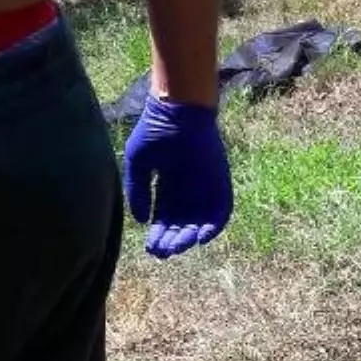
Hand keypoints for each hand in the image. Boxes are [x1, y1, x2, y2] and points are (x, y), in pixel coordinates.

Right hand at [123, 94, 232, 258]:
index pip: (165, 217)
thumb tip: (141, 221)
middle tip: (163, 252)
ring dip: (191, 236)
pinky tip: (202, 237)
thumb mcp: (139, 164)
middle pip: (183, 222)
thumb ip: (138, 192)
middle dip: (173, 239)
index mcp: (167, 184)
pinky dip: (215, 224)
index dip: (159, 234)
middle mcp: (187, 188)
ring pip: (201, 219)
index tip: (151, 248)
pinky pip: (222, 207)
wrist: (177, 109)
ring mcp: (205, 184)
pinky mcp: (219, 179)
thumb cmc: (155, 130)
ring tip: (179, 246)